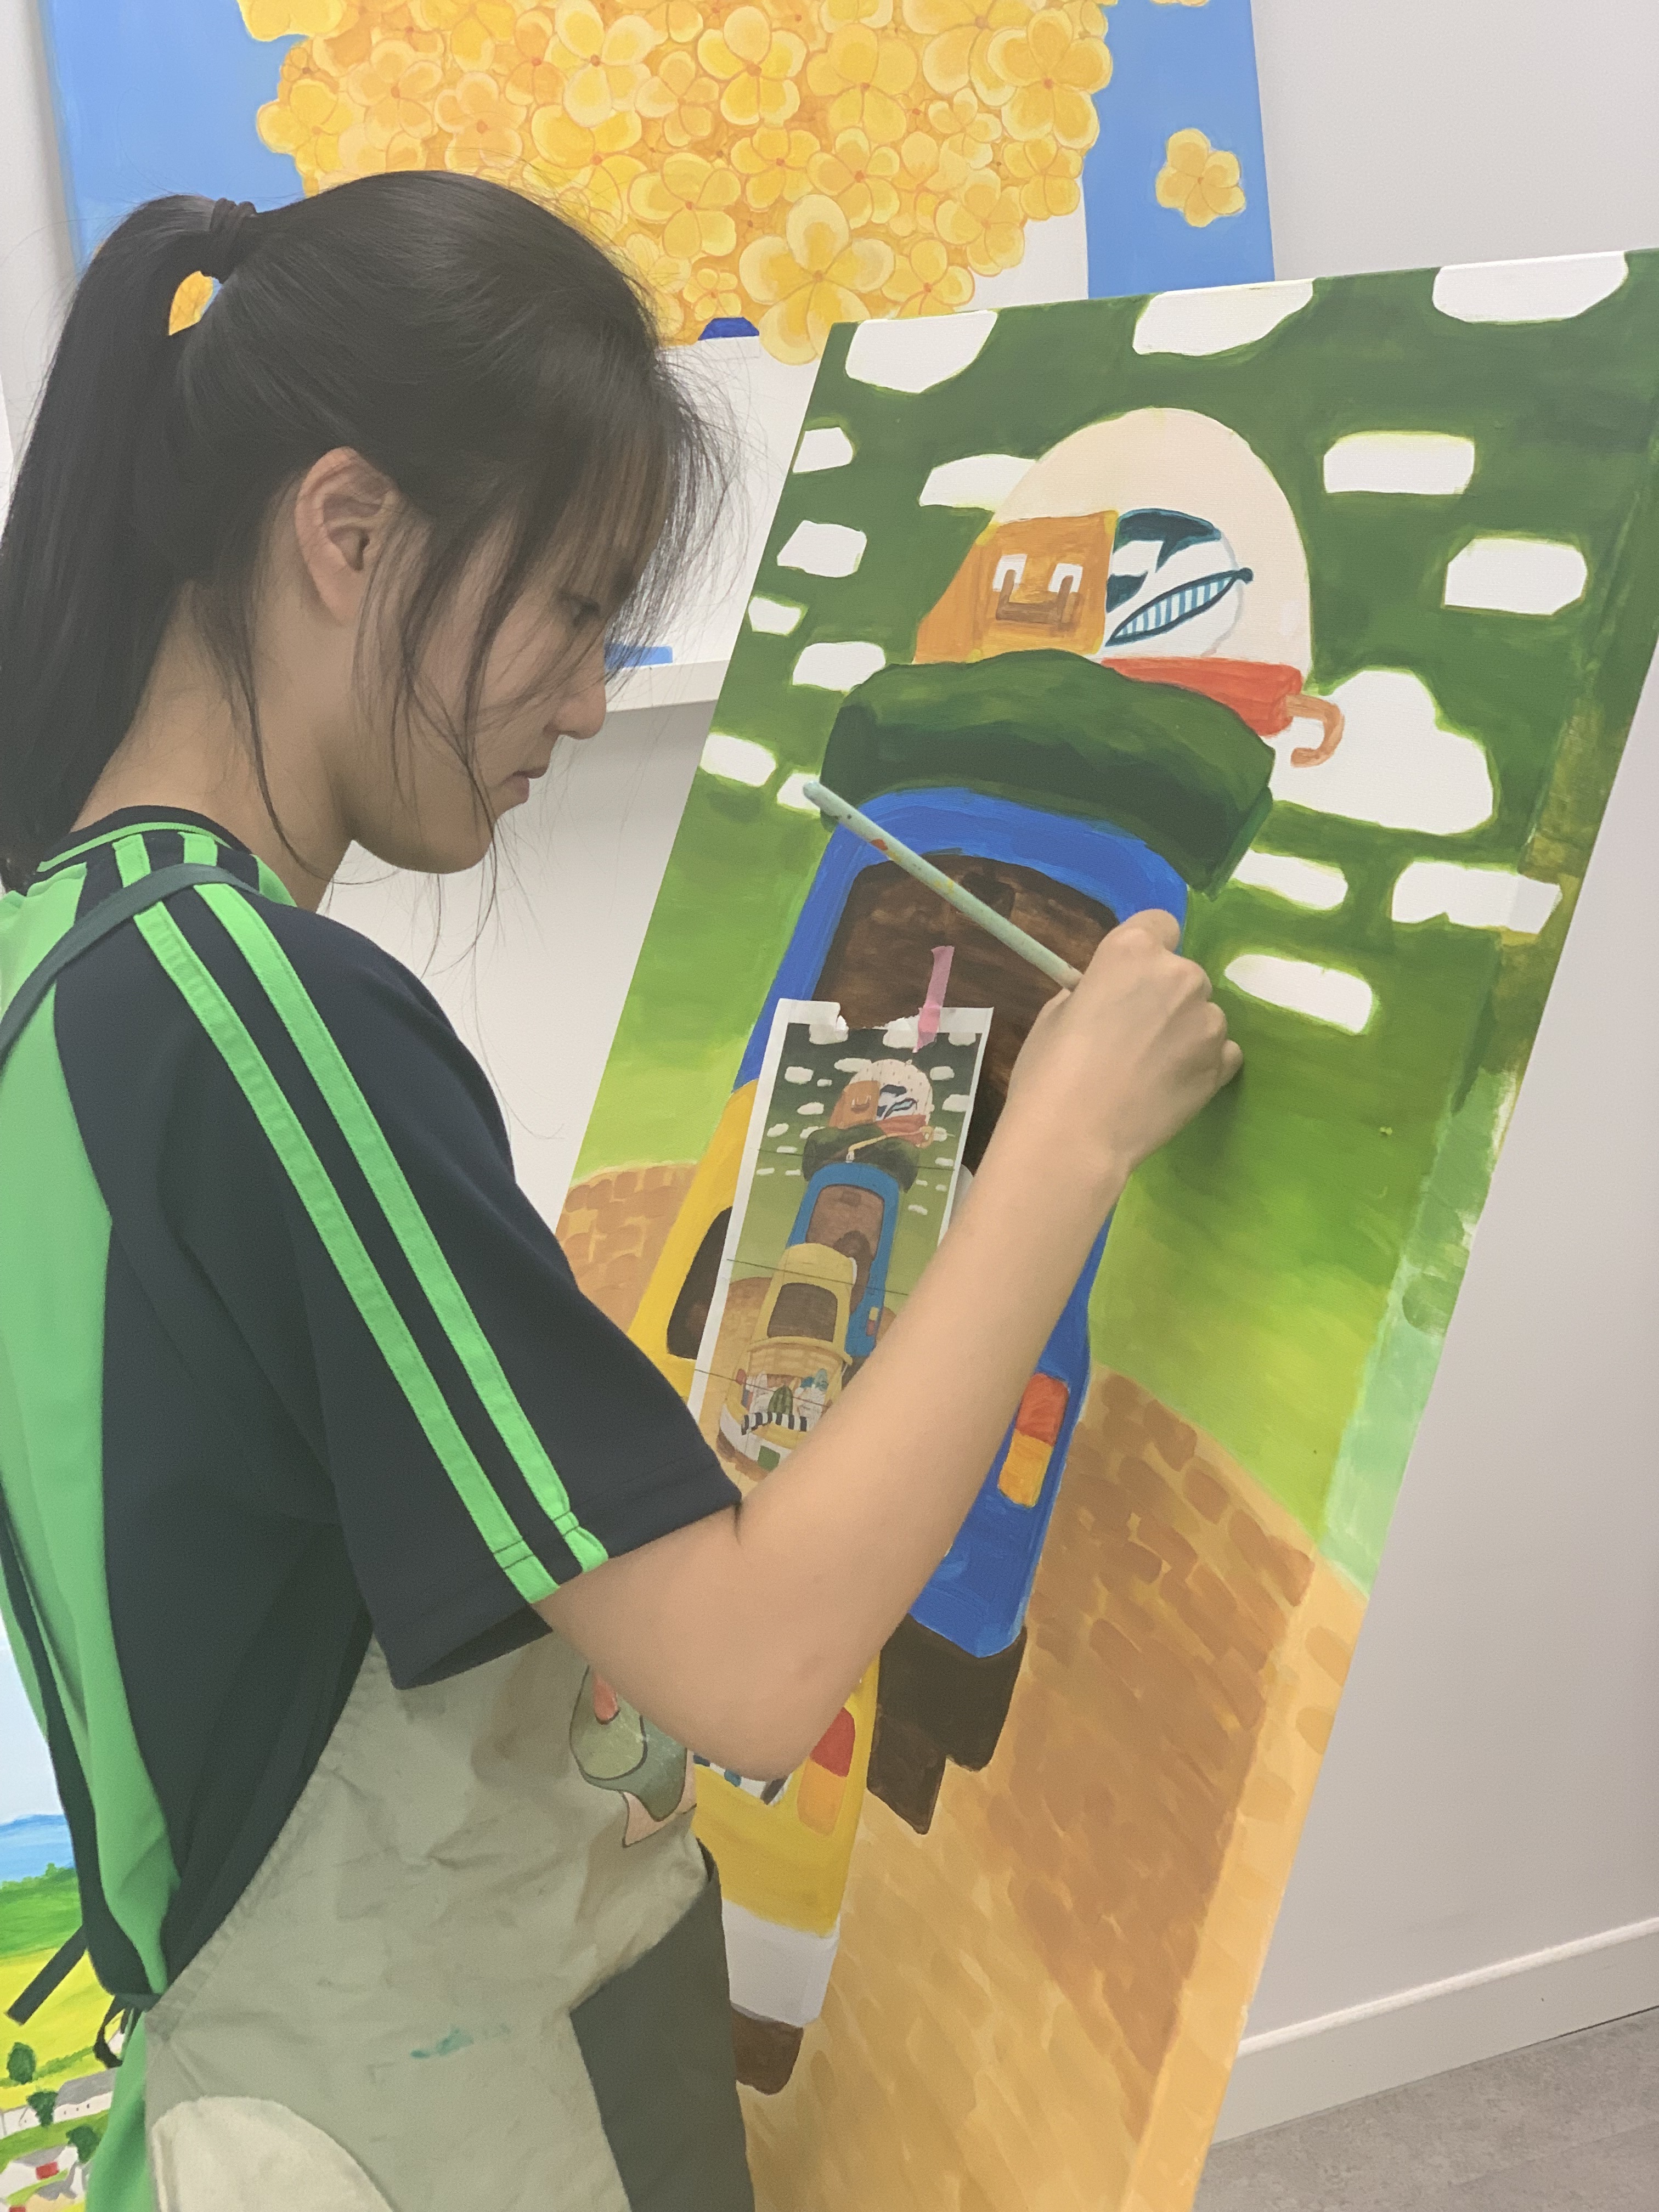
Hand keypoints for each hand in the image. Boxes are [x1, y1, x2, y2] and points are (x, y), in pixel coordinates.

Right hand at [1001, 910, 1240, 1185]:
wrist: (1074, 1138)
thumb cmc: (1050, 1072)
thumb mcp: (1055, 1014)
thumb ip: (1092, 993)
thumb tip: (1106, 999)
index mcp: (1132, 951)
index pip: (1160, 923)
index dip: (1146, 950)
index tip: (1131, 979)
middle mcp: (1180, 975)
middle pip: (1184, 973)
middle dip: (1166, 996)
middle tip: (1135, 1035)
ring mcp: (1208, 1020)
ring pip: (1205, 1014)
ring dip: (1186, 1031)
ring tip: (1153, 1069)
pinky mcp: (1222, 1063)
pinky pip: (1223, 1051)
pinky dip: (1204, 1062)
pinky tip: (1174, 1084)